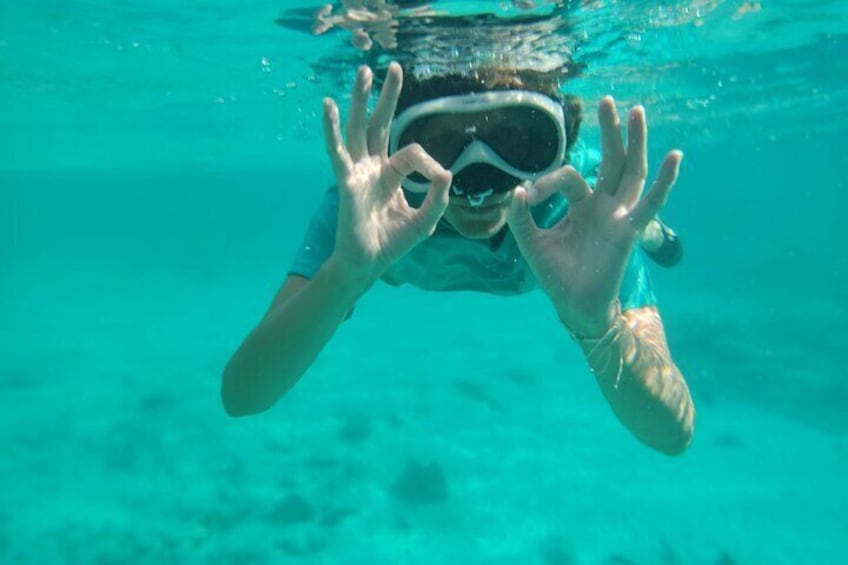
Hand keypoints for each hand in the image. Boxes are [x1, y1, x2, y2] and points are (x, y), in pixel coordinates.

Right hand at [322, 62, 451, 283]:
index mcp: (390, 174)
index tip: (441, 181)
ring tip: (364, 71)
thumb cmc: (392, 243)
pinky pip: (338, 152)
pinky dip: (332, 129)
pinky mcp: (346, 183)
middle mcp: (372, 168)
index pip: (411, 152)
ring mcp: (358, 173)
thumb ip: (437, 197)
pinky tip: (328, 107)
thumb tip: (448, 173)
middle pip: (379, 124)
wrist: (369, 265)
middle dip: (387, 96)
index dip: (430, 164)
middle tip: (394, 67)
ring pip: (359, 129)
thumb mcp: (425, 220)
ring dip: (362, 100)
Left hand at [506, 96, 681, 336]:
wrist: (574, 305)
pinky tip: (675, 156)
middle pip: (611, 160)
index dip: (545, 182)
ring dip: (634, 141)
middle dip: (609, 131)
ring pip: (631, 171)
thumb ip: (521, 217)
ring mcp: (619, 215)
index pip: (568, 178)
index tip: (526, 196)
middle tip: (606, 100)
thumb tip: (517, 190)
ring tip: (636, 110)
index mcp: (582, 205)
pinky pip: (651, 203)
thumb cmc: (557, 275)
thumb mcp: (532, 242)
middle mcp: (604, 205)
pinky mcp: (629, 230)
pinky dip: (665, 181)